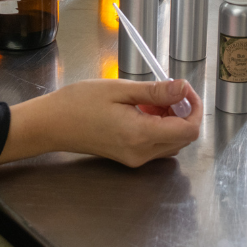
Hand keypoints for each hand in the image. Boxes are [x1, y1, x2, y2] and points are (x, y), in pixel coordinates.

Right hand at [0, 79, 202, 167]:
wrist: (52, 124)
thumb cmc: (80, 102)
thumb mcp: (119, 89)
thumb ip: (155, 92)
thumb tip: (184, 88)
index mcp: (141, 135)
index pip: (189, 130)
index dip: (194, 107)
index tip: (184, 87)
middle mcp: (142, 153)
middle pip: (183, 138)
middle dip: (183, 112)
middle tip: (165, 90)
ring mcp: (135, 159)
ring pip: (172, 142)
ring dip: (171, 120)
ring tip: (150, 99)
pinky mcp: (128, 158)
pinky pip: (156, 145)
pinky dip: (158, 127)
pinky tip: (141, 110)